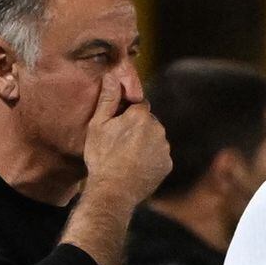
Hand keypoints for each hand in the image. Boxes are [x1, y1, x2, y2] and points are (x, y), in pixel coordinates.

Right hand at [83, 73, 171, 205]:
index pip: (138, 105)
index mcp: (141, 115)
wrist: (113, 191)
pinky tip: (135, 166)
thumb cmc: (102, 156)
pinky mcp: (167, 164)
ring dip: (144, 143)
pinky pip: (159, 155)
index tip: (117, 126)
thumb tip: (113, 74)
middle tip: (119, 143)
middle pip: (148, 121)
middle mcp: (158, 128)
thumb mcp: (98, 125)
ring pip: (154, 138)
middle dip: (137, 128)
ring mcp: (164, 147)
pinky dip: (150, 158)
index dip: (126, 114)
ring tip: (126, 157)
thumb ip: (108, 98)